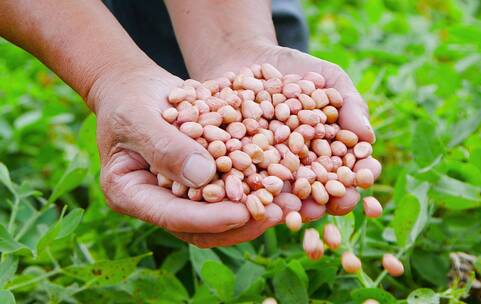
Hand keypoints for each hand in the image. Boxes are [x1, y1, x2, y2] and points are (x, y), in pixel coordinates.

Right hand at [88, 64, 283, 246]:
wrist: (136, 87)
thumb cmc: (129, 97)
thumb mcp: (139, 116)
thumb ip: (165, 145)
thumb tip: (204, 176)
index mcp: (131, 195)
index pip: (174, 216)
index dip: (210, 218)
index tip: (243, 213)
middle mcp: (160, 202)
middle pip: (205, 225)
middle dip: (246, 221)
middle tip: (284, 212)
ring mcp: (184, 195)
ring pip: (225, 213)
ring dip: (264, 208)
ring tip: (301, 201)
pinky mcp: (205, 180)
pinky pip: (236, 188)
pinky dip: (264, 185)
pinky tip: (295, 178)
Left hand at [184, 44, 380, 245]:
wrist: (244, 59)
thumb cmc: (295, 70)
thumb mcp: (328, 78)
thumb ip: (350, 104)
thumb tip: (368, 137)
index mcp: (330, 152)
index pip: (351, 167)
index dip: (362, 173)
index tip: (368, 174)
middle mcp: (303, 169)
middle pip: (321, 189)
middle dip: (331, 198)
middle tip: (338, 202)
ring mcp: (271, 174)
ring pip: (285, 196)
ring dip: (294, 205)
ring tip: (300, 208)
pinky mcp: (240, 173)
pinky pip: (247, 187)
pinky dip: (252, 195)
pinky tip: (257, 199)